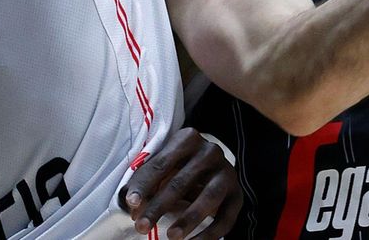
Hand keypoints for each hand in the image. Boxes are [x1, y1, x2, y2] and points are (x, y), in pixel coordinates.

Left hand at [120, 128, 241, 238]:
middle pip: (181, 182)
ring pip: (209, 197)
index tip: (131, 203)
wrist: (213, 168)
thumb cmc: (179, 167)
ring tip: (172, 236)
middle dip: (159, 207)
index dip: (144, 185)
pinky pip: (226, 217)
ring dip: (189, 219)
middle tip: (142, 226)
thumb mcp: (163, 166)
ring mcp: (227, 172)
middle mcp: (210, 152)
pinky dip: (209, 233)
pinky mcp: (237, 194)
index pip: (161, 163)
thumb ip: (145, 182)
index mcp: (188, 139)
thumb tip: (132, 205)